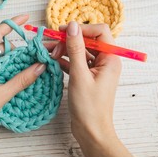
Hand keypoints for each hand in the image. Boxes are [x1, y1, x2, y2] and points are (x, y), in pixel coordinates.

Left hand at [0, 14, 45, 156]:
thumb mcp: (2, 94)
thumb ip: (22, 79)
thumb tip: (40, 66)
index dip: (13, 22)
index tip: (27, 18)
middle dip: (16, 41)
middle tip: (33, 47)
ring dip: (10, 53)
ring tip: (27, 60)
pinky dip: (3, 61)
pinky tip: (13, 70)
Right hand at [50, 21, 132, 156]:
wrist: (91, 131)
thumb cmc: (89, 107)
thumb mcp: (80, 74)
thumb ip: (75, 48)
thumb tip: (72, 26)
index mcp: (110, 59)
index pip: (99, 32)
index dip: (80, 29)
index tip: (62, 31)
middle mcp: (105, 61)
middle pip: (86, 40)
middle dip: (68, 40)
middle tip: (50, 45)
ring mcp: (95, 69)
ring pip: (78, 51)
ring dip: (63, 50)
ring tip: (47, 53)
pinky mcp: (86, 76)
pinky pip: (75, 62)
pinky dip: (63, 60)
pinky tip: (51, 60)